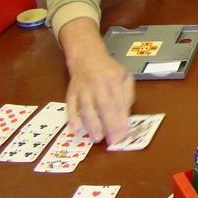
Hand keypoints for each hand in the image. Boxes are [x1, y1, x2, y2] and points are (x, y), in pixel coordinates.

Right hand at [60, 18, 134, 143]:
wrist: (87, 56)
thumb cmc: (109, 70)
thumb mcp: (125, 77)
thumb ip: (127, 94)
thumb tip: (126, 114)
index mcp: (114, 80)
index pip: (119, 103)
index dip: (121, 120)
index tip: (123, 134)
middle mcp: (98, 83)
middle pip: (104, 107)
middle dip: (109, 125)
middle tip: (112, 140)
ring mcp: (82, 88)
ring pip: (87, 108)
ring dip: (91, 125)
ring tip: (97, 138)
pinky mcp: (71, 92)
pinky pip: (69, 106)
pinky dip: (71, 118)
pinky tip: (74, 129)